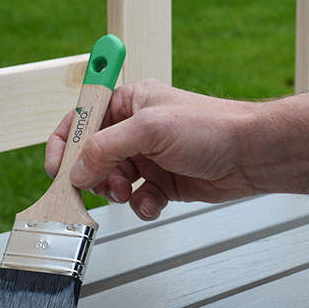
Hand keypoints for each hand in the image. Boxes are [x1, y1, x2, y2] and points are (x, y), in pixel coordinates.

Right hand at [45, 79, 261, 219]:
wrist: (252, 154)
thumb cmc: (212, 127)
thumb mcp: (150, 129)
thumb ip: (106, 148)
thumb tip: (76, 170)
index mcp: (129, 102)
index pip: (80, 119)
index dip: (64, 144)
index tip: (56, 169)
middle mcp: (136, 129)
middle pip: (92, 156)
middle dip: (91, 175)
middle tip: (96, 187)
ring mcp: (150, 157)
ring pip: (112, 182)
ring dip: (115, 192)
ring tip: (127, 192)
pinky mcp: (164, 182)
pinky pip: (137, 199)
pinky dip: (141, 205)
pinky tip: (153, 203)